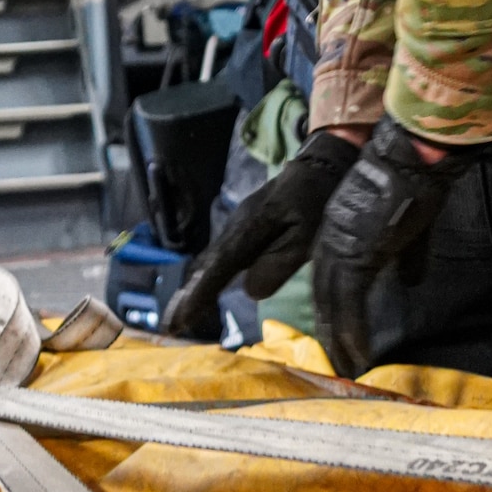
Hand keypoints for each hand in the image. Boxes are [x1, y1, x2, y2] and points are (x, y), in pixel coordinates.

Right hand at [163, 129, 360, 339]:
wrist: (321, 165)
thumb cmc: (318, 202)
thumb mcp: (308, 237)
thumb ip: (277, 264)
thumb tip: (249, 291)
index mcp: (251, 227)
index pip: (219, 267)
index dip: (199, 294)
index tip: (180, 319)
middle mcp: (236, 225)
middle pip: (207, 264)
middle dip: (188, 296)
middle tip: (171, 326)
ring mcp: (238, 223)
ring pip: (211, 259)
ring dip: (195, 287)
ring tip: (180, 316)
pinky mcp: (244, 225)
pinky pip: (222, 255)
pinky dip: (209, 276)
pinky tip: (203, 291)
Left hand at [312, 116, 460, 377]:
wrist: (413, 155)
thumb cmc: (415, 181)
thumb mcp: (408, 225)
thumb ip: (405, 255)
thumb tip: (411, 282)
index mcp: (340, 231)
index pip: (330, 279)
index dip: (333, 310)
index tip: (339, 338)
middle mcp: (332, 240)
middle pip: (324, 296)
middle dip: (330, 332)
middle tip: (337, 364)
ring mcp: (341, 246)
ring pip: (332, 304)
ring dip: (339, 339)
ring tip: (347, 368)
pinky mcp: (357, 254)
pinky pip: (350, 301)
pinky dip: (352, 330)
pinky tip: (357, 353)